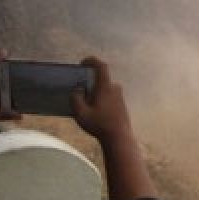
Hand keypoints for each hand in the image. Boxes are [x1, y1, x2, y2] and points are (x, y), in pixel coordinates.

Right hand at [71, 57, 154, 199]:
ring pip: (106, 89)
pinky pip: (110, 96)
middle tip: (80, 89)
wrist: (119, 138)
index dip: (92, 61)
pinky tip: (95, 111)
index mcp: (105, 87)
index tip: (82, 63)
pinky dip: (102, 99)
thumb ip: (76, 98)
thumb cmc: (99, 125)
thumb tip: (78, 89)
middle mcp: (115, 88)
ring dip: (96, 92)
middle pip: (102, 79)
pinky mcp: (122, 105)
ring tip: (86, 103)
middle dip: (90, 81)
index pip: (101, 66)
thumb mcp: (80, 113)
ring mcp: (120, 97)